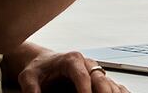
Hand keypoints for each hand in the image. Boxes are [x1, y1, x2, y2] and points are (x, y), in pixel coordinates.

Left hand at [13, 48, 129, 92]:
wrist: (43, 63)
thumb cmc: (38, 69)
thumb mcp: (28, 77)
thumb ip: (31, 89)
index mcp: (71, 59)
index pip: (82, 75)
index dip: (85, 89)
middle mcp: (87, 63)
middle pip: (100, 78)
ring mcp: (94, 71)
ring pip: (109, 82)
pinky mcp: (98, 79)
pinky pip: (114, 86)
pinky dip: (119, 92)